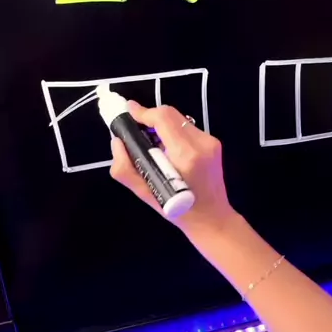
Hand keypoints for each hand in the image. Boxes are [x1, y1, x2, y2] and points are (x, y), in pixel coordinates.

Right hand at [110, 102, 234, 238]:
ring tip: (150, 143)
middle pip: (171, 115)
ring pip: (179, 120)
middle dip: (150, 117)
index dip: (143, 112)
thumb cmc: (178, 211)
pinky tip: (168, 151)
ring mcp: (211, 142)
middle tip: (135, 129)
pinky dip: (174, 133)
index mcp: (185, 155)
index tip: (128, 112)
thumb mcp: (145, 194)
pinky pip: (188, 129)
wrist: (213, 219)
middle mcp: (201, 143)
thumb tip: (117, 142)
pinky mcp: (214, 144)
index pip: (162, 118)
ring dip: (162, 125)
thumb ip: (125, 168)